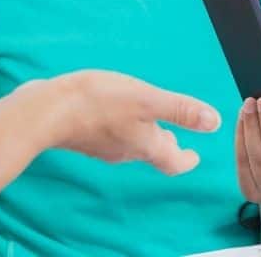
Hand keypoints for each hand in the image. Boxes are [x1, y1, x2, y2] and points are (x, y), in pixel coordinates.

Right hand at [38, 70, 220, 175]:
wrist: (46, 111)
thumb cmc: (97, 103)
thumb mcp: (146, 99)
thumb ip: (180, 110)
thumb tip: (214, 122)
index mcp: (145, 145)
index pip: (173, 161)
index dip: (187, 159)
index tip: (194, 154)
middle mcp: (125, 151)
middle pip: (152, 152)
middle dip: (165, 142)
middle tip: (173, 133)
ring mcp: (101, 145)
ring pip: (130, 143)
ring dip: (142, 132)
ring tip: (145, 117)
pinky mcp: (82, 135)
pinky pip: (108, 133)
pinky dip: (119, 124)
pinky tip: (111, 108)